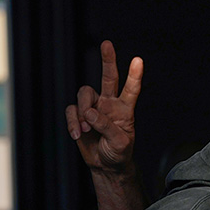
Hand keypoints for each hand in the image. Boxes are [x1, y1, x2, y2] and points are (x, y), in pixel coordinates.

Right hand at [64, 40, 142, 172]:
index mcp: (125, 109)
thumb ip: (107, 127)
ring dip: (82, 110)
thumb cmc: (118, 153)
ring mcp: (93, 107)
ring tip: (86, 128)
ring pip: (84, 93)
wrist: (106, 165)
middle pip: (108, 77)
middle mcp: (109, 103)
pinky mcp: (78, 115)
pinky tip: (78, 134)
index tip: (138, 60)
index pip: (131, 89)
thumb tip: (89, 112)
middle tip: (107, 44)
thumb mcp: (120, 143)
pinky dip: (72, 122)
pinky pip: (71, 110)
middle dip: (108, 60)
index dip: (134, 75)